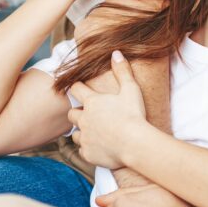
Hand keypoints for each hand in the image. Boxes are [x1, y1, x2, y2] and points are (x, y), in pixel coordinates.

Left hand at [69, 50, 146, 168]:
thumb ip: (122, 71)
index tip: (78, 86)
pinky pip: (83, 150)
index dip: (76, 86)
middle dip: (77, 112)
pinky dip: (88, 148)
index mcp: (92, 102)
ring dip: (82, 131)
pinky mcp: (88, 153)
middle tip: (88, 113)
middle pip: (72, 114)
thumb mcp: (131, 89)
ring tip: (93, 131)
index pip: (76, 89)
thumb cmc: (134, 115)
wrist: (135, 144)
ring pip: (75, 134)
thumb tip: (115, 52)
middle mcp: (84, 119)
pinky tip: (98, 147)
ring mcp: (85, 137)